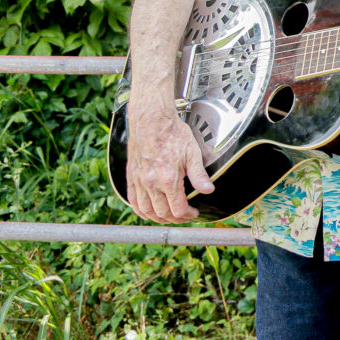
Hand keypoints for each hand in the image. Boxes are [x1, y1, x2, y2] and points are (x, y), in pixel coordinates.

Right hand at [126, 104, 213, 223]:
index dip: (188, 215)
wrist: (151, 120)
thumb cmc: (172, 134)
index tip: (194, 212)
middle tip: (184, 215)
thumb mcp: (192, 153)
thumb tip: (208, 190)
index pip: (177, 209)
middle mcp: (150, 183)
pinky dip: (141, 210)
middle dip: (175, 218)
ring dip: (158, 218)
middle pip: (162, 214)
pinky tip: (149, 210)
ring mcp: (138, 181)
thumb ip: (199, 175)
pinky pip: (133, 201)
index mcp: (167, 180)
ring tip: (169, 216)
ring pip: (146, 211)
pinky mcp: (130, 177)